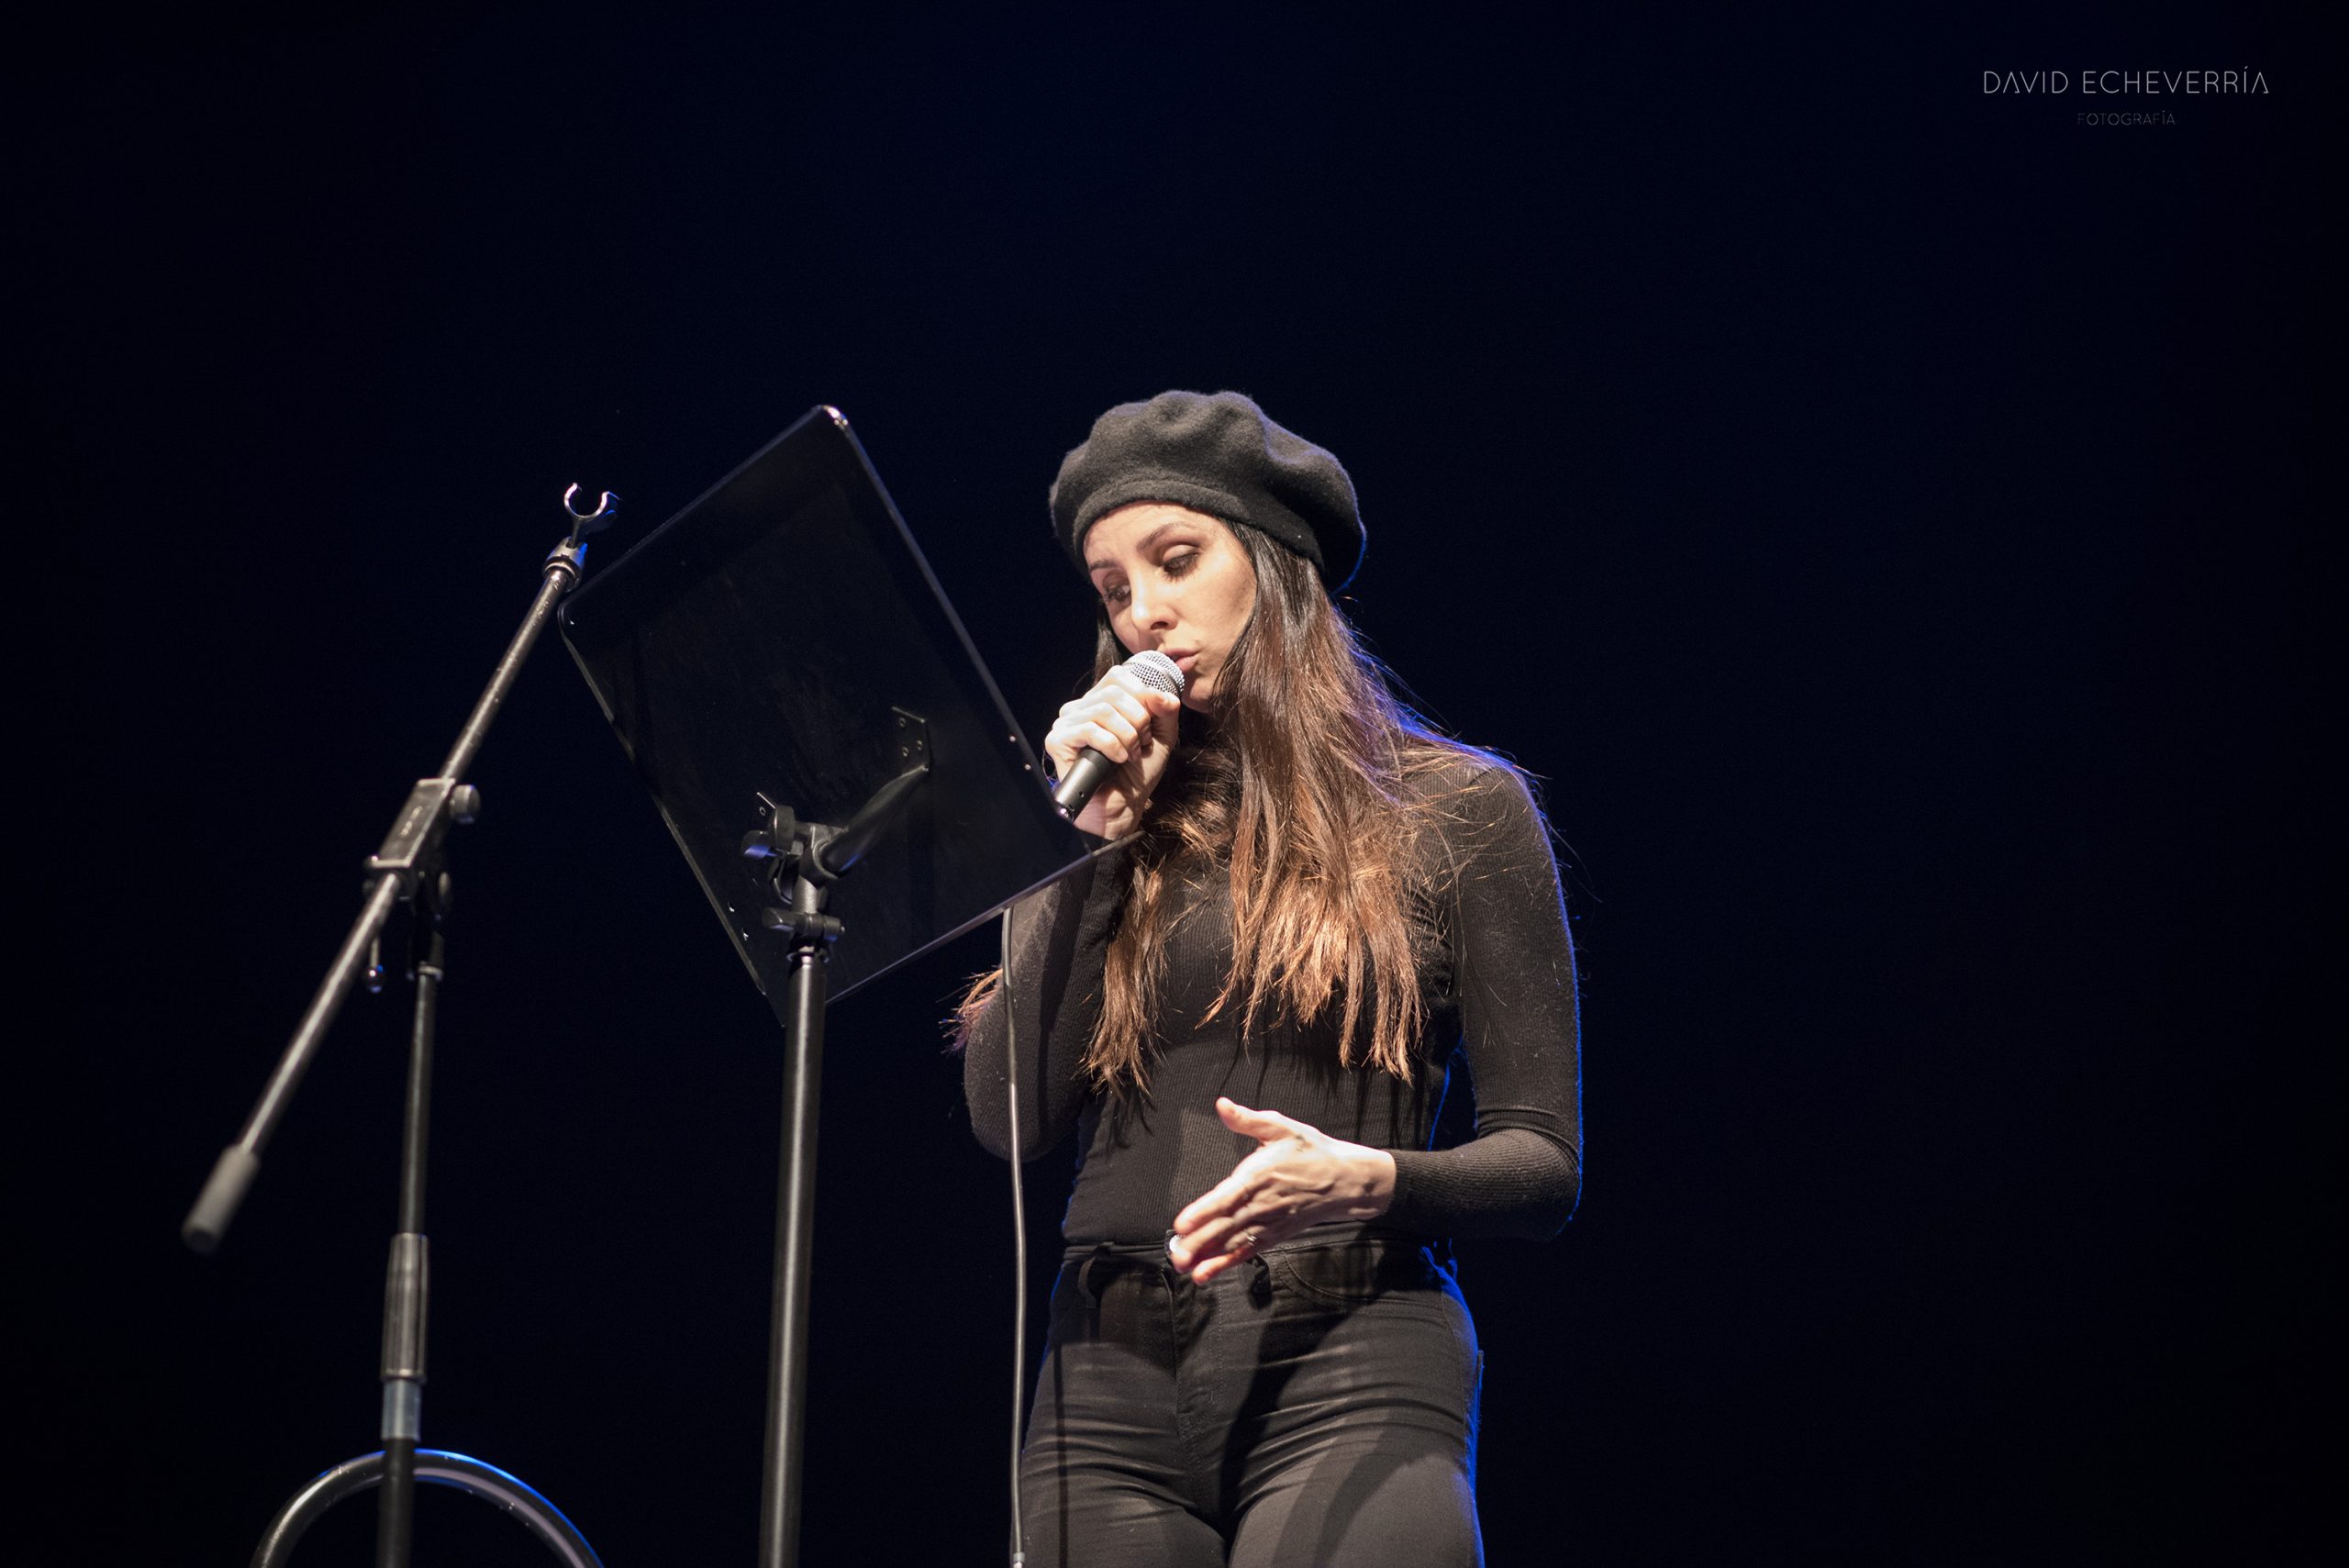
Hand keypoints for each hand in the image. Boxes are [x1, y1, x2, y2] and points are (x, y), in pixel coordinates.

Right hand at [1043, 665, 1182, 837]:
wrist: (1123, 808)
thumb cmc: (1137, 773)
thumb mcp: (1161, 737)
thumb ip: (1165, 711)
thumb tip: (1161, 694)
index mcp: (1100, 702)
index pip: (1118, 676)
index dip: (1142, 694)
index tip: (1150, 724)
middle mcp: (1080, 709)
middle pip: (1114, 692)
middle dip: (1138, 720)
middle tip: (1141, 744)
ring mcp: (1066, 724)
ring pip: (1104, 711)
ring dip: (1127, 735)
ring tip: (1131, 754)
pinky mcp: (1058, 741)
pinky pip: (1089, 730)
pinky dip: (1112, 745)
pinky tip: (1117, 760)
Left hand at [1167, 1098, 1396, 1283]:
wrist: (1346, 1180)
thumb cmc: (1311, 1152)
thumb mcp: (1281, 1128)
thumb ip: (1247, 1120)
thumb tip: (1222, 1104)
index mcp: (1260, 1176)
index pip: (1227, 1197)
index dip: (1204, 1212)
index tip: (1182, 1224)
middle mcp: (1262, 1204)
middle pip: (1226, 1226)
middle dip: (1199, 1243)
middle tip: (1176, 1257)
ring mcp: (1269, 1223)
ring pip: (1234, 1243)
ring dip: (1209, 1257)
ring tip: (1186, 1269)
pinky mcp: (1274, 1235)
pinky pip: (1247, 1252)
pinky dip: (1226, 1263)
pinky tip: (1207, 1273)